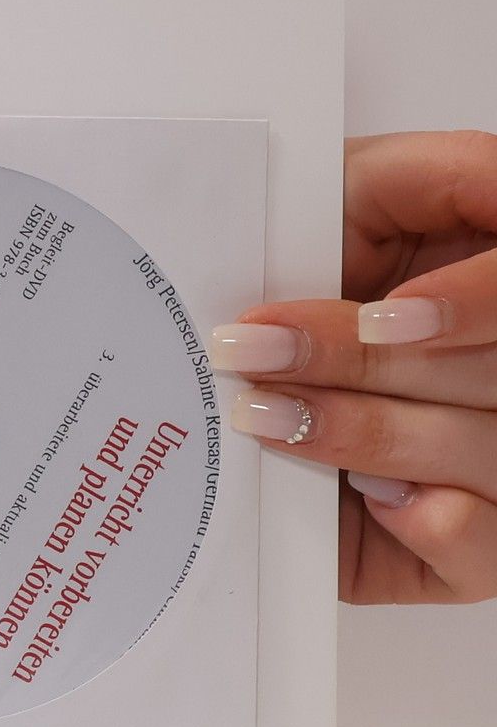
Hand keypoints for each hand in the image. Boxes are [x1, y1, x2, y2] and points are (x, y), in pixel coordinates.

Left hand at [211, 130, 496, 602]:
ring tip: (265, 415)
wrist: (261, 355)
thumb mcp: (368, 193)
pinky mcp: (480, 547)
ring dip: (366, 436)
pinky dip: (435, 526)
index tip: (384, 318)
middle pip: (490, 376)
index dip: (474, 302)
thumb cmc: (315, 265)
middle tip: (252, 354)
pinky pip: (490, 553)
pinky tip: (375, 499)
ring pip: (486, 454)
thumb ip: (437, 174)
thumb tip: (487, 182)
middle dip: (360, 368)